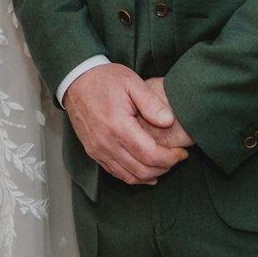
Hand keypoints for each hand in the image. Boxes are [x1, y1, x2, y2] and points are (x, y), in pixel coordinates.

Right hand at [64, 64, 188, 184]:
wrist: (75, 81)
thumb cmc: (105, 79)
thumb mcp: (132, 82)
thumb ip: (152, 103)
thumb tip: (169, 121)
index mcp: (118, 126)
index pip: (150, 155)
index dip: (170, 158)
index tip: (182, 153)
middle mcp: (106, 143)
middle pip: (142, 170)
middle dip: (164, 168)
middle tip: (176, 158)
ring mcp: (98, 150)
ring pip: (129, 176)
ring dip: (150, 175)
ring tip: (164, 165)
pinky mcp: (93, 152)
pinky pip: (116, 173)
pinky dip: (133, 177)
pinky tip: (146, 172)